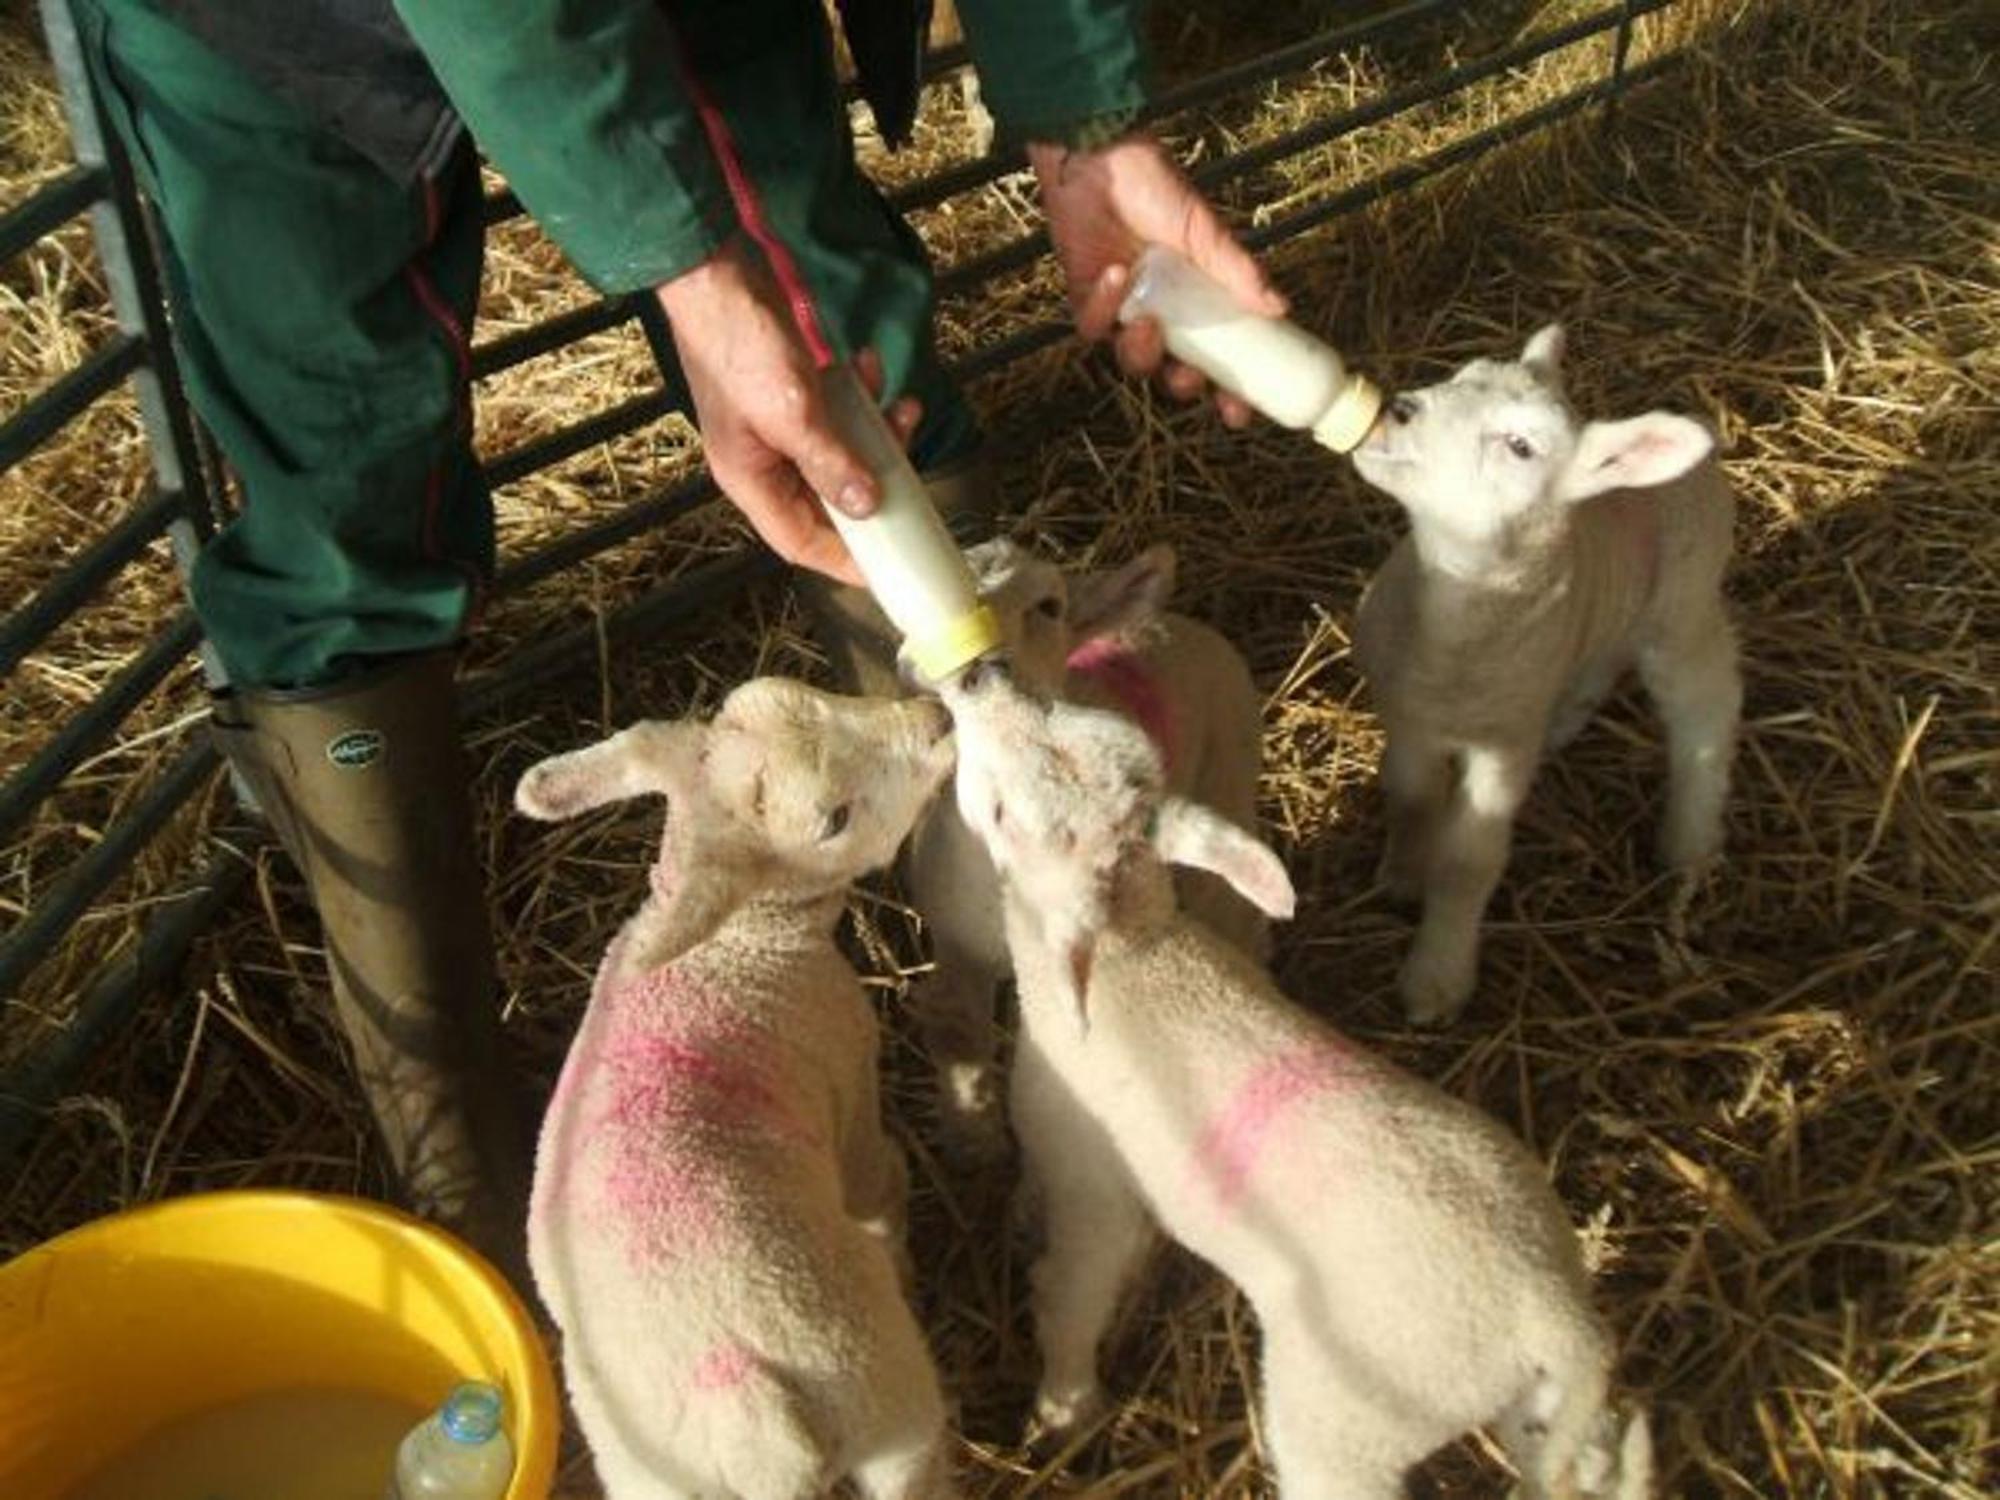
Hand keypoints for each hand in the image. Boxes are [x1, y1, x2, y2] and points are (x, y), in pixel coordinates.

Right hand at [657, 240, 920, 584]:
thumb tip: (867, 506)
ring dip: (878, 433)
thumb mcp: (790, 412)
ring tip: (903, 408)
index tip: (889, 565)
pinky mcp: (795, 391)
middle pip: (829, 499)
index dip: (843, 560)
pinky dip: (862, 395)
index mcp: (751, 480)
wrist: (715, 270)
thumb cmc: (739, 344)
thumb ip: (830, 462)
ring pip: (841, 452)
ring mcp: (780, 425)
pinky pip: (838, 410)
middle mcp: (766, 461)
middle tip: (910, 467)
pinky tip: (871, 367)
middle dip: (874, 483)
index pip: (800, 542)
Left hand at [1030, 134, 1284, 427]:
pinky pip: (1092, 327)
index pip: (1215, 359)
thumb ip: (1238, 269)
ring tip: (1148, 324)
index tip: (1238, 413)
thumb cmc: (1155, 186)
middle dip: (1182, 386)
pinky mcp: (1085, 299)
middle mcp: (1162, 313)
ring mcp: (1123, 311)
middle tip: (1191, 377)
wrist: (1100, 157)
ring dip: (1142, 353)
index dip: (1226, 391)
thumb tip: (1280, 307)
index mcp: (1196, 302)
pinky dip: (1103, 307)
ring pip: (1132, 361)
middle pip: (1172, 375)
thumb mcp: (1204, 230)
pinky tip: (1114, 274)